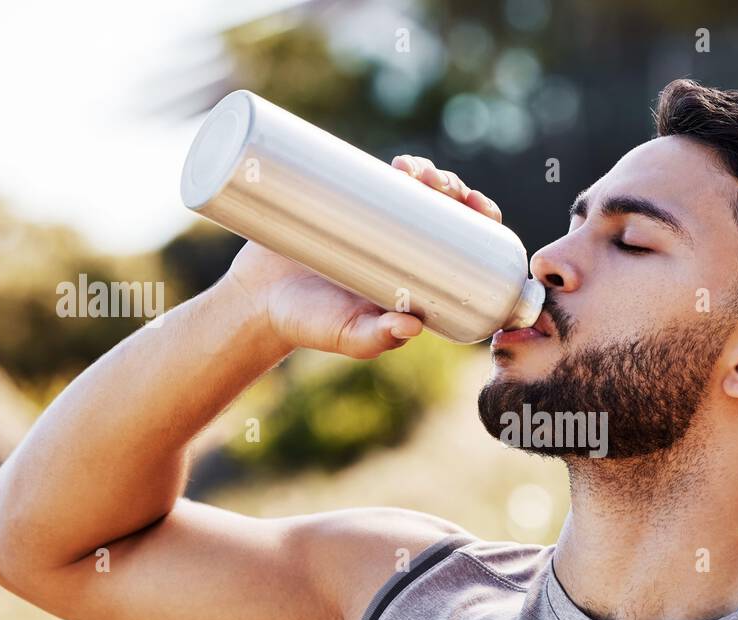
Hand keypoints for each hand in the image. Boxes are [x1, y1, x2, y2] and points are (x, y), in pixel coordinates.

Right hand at [222, 155, 502, 358]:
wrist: (256, 301)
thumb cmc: (308, 326)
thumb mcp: (347, 336)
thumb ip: (377, 338)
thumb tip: (412, 327)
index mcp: (419, 280)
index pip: (467, 246)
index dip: (482, 222)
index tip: (481, 208)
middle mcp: (404, 249)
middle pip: (446, 212)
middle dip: (455, 191)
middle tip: (443, 185)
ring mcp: (377, 224)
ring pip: (417, 191)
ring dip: (430, 174)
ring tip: (417, 172)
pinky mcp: (347, 203)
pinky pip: (380, 180)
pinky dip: (398, 169)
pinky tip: (404, 164)